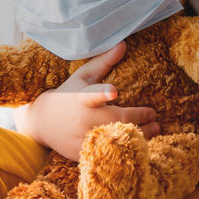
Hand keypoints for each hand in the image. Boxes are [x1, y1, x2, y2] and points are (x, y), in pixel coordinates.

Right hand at [13, 41, 160, 160]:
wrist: (42, 122)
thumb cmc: (67, 95)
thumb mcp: (82, 76)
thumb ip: (103, 62)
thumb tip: (123, 44)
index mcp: (81, 98)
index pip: (92, 95)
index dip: (102, 93)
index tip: (113, 91)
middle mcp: (83, 120)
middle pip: (117, 120)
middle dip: (140, 118)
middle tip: (155, 115)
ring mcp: (83, 139)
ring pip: (118, 140)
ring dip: (141, 134)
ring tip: (155, 128)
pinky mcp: (83, 154)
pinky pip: (111, 154)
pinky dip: (128, 149)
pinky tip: (140, 144)